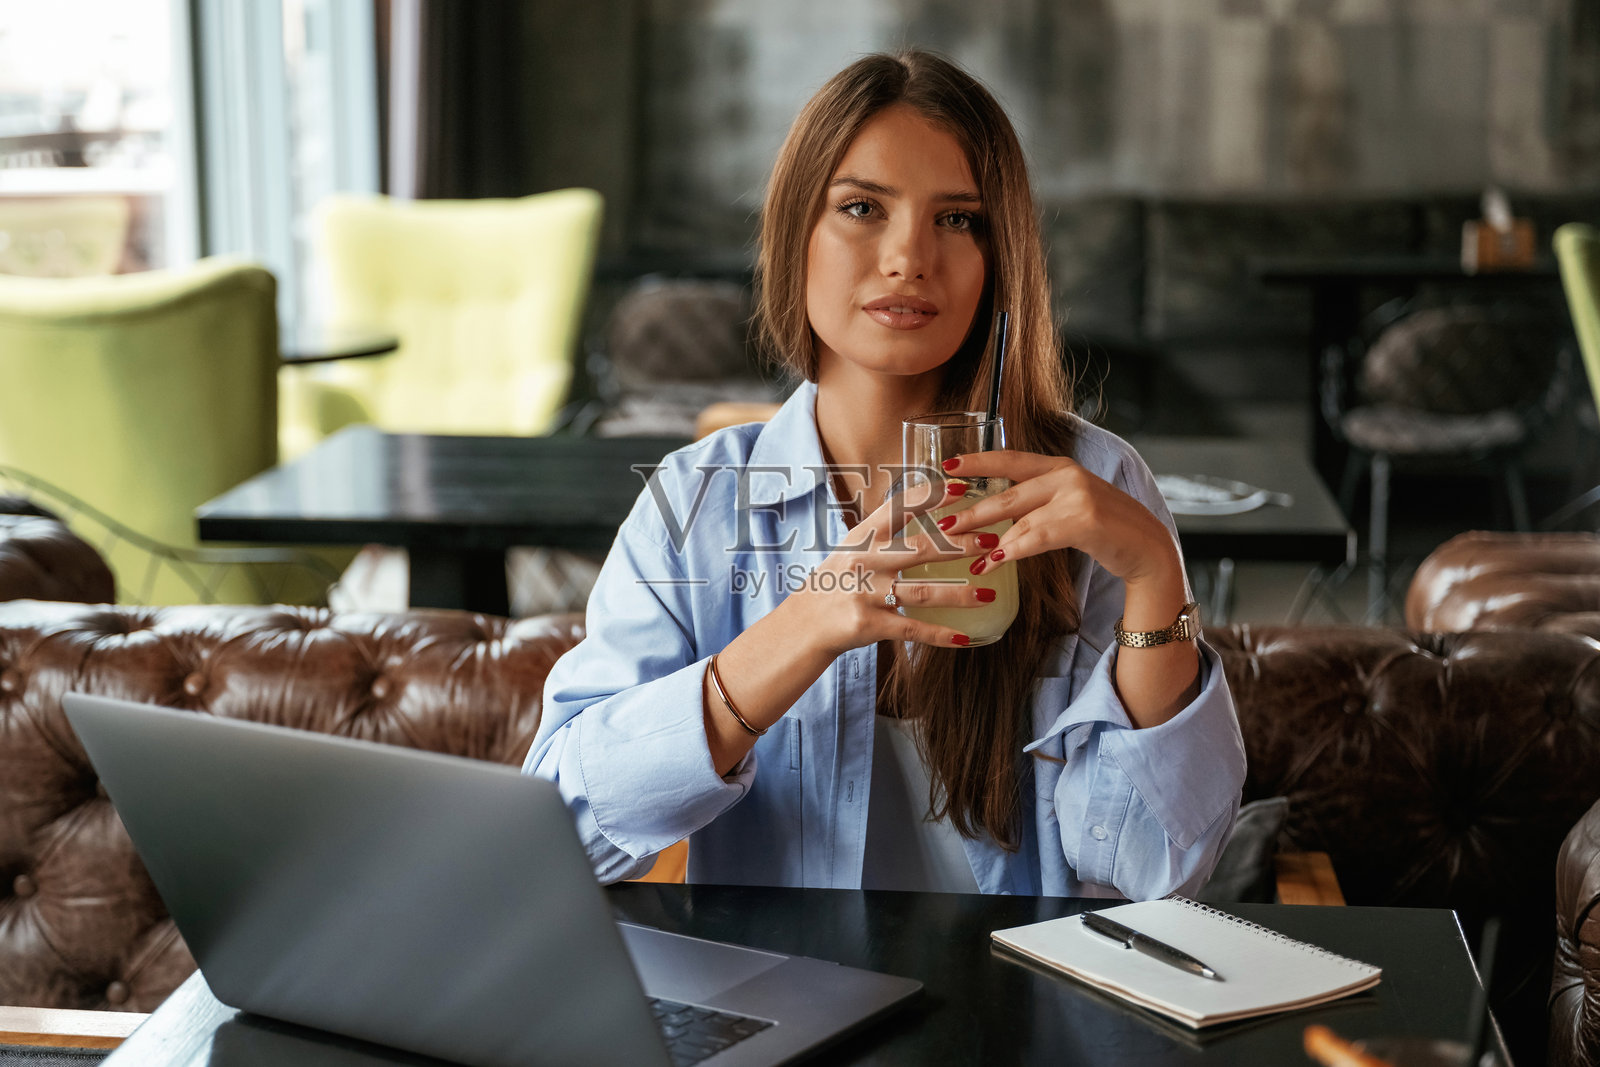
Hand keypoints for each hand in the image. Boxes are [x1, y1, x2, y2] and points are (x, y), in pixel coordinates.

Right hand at [782, 482, 1003, 657]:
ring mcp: (867, 593)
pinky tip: (965, 638)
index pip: (899, 507)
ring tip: (989, 593)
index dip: (932, 495)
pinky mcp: (869, 624)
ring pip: (922, 591)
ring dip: (960, 594)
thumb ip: (882, 532)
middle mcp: (865, 561)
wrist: (802, 624)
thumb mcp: (851, 549)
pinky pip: (912, 629)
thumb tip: (921, 505)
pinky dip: (940, 635)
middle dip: (960, 544)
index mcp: (862, 536)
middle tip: (992, 540)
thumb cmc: (833, 583)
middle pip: (920, 548)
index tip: (962, 487)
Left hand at [935, 451, 1182, 590]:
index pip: (1011, 459)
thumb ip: (1038, 501)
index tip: (947, 467)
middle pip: (1007, 492)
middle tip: (943, 521)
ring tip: (963, 551)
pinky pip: (1037, 537)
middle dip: (972, 509)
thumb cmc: (1104, 529)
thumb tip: (994, 514)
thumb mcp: (1070, 503)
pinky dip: (1012, 551)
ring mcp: (1077, 496)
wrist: (1147, 548)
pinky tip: (993, 561)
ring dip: (987, 537)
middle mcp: (1067, 475)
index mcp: (1059, 467)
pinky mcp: (1084, 520)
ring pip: (1019, 518)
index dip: (978, 462)